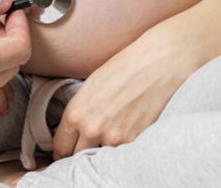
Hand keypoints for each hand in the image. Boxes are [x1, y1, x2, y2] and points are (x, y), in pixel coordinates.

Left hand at [52, 20, 202, 157]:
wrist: (159, 64)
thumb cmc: (125, 68)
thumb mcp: (91, 86)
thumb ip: (81, 111)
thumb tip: (76, 130)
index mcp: (76, 113)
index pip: (61, 145)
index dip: (63, 148)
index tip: (67, 149)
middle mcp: (92, 129)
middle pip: (77, 157)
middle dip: (80, 152)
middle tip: (87, 144)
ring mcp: (115, 138)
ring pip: (101, 156)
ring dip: (103, 150)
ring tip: (112, 133)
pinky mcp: (136, 142)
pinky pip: (123, 153)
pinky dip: (123, 148)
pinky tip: (128, 131)